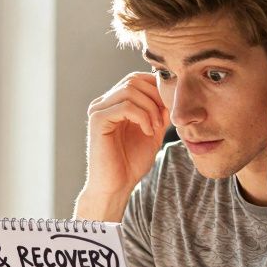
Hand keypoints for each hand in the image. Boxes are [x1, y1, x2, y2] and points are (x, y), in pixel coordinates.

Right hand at [81, 72, 169, 201]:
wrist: (116, 187)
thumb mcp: (152, 132)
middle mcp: (103, 103)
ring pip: (130, 90)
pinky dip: (142, 117)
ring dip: (150, 108)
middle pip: (133, 80)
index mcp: (114, 103)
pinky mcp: (97, 120)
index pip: (136, 79)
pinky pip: (125, 106)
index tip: (167, 110)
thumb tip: (169, 93)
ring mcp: (98, 110)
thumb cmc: (131, 163)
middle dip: (155, 97)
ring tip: (155, 128)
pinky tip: (148, 132)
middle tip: (163, 120)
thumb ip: (159, 112)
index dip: (156, 88)